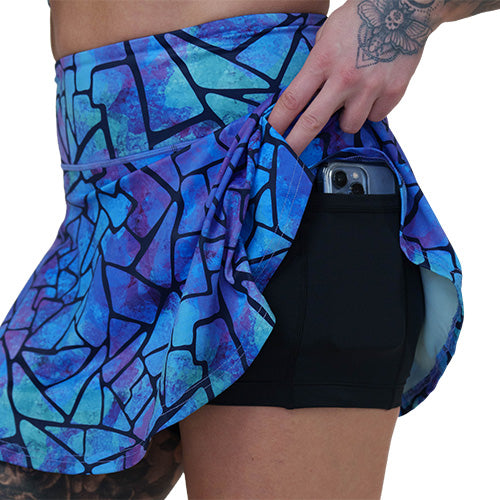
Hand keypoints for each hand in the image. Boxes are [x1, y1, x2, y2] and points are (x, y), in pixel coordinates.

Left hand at [267, 0, 436, 157]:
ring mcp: (370, 87)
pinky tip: (373, 92)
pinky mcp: (393, 92)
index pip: (292, 100)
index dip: (278, 122)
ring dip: (346, 119)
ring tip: (351, 99)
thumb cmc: (361, 17)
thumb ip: (316, 66)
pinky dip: (371, 110)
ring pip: (349, 126)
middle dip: (296, 144)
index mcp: (323, 61)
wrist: (404, 6)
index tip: (270, 137)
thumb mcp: (327, 36)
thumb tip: (307, 94)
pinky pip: (375, 117)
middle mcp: (344, 78)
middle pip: (313, 122)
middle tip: (287, 157)